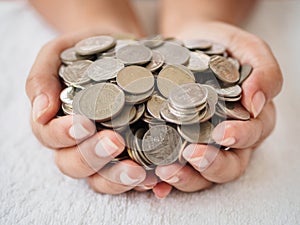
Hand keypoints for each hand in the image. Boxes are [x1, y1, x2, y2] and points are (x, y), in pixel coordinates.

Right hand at [25, 30, 157, 193]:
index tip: (82, 124)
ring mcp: (104, 153)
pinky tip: (156, 179)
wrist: (123, 50)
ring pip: (102, 179)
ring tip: (138, 172)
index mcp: (56, 122)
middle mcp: (77, 144)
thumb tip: (41, 112)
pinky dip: (143, 183)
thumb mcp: (59, 52)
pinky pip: (131, 178)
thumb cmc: (88, 51)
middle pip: (75, 164)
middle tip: (115, 142)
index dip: (63, 135)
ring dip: (117, 179)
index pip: (51, 136)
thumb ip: (42, 78)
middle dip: (93, 157)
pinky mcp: (130, 156)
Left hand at [155, 21, 282, 194]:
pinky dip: (165, 180)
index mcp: (249, 120)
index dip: (241, 137)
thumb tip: (256, 102)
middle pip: (228, 166)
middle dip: (212, 165)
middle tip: (192, 155)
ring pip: (201, 175)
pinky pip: (174, 169)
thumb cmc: (220, 46)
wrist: (186, 44)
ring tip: (165, 170)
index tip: (223, 132)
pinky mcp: (175, 147)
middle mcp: (227, 141)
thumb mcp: (246, 48)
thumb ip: (263, 71)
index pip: (251, 136)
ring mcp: (200, 146)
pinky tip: (153, 181)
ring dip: (186, 177)